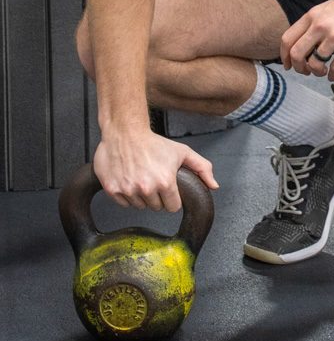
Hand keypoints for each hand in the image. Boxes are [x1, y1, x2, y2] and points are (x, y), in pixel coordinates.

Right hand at [93, 131, 218, 211]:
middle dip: (157, 196)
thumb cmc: (153, 142)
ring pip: (140, 206)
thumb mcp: (182, 152)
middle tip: (154, 179)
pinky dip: (127, 195)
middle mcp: (146, 188)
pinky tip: (130, 180)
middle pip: (156, 207)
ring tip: (142, 178)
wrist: (125, 133)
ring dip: (142, 196)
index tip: (168, 188)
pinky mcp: (112, 190)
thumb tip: (214, 186)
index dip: (172, 198)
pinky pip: (124, 204)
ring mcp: (128, 190)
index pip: (173, 207)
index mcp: (165, 182)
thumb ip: (202, 168)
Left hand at [281, 0, 333, 81]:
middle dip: (299, 67)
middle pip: (297, 54)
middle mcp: (321, 25)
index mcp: (313, 15)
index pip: (288, 38)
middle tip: (305, 71)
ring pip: (315, 63)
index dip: (284, 55)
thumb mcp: (329, 9)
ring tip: (324, 71)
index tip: (288, 64)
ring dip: (317, 72)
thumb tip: (304, 43)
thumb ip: (315, 23)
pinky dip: (333, 75)